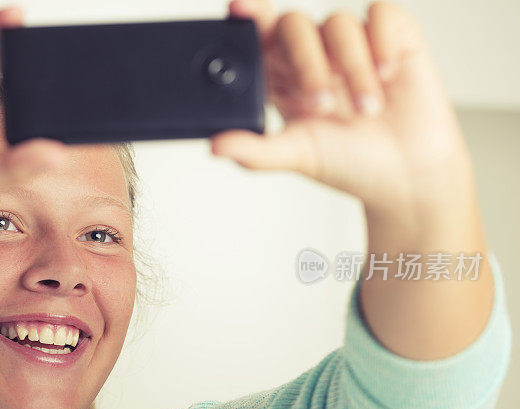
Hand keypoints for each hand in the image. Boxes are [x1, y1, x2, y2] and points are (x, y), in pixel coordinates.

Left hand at [210, 0, 475, 221]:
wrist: (408, 177)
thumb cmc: (350, 164)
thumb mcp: (298, 157)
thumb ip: (256, 151)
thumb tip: (215, 146)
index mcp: (282, 77)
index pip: (258, 35)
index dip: (248, 16)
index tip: (239, 8)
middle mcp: (314, 54)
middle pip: (292, 25)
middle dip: (304, 60)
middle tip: (321, 102)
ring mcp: (352, 45)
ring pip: (338, 25)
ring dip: (351, 68)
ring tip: (367, 110)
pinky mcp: (394, 38)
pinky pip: (383, 14)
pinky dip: (382, 41)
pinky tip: (388, 73)